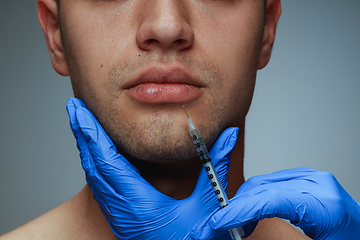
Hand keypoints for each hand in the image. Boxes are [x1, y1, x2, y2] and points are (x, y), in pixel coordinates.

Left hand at [66, 98, 238, 239]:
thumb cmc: (196, 238)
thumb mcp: (209, 203)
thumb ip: (216, 166)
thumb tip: (229, 134)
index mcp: (139, 204)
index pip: (108, 161)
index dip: (93, 134)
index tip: (80, 111)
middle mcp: (122, 209)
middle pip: (94, 164)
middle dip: (83, 133)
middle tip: (74, 108)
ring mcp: (118, 215)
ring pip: (94, 175)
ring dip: (87, 147)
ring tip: (81, 123)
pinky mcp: (120, 216)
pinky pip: (100, 185)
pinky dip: (94, 163)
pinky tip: (95, 152)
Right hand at [191, 167, 359, 238]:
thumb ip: (275, 238)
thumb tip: (243, 234)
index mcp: (326, 205)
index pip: (271, 200)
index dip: (241, 210)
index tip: (221, 221)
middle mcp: (319, 184)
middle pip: (263, 188)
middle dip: (238, 206)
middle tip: (223, 224)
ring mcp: (313, 178)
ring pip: (264, 182)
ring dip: (245, 201)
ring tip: (235, 220)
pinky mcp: (307, 178)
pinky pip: (272, 181)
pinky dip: (256, 195)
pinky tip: (251, 208)